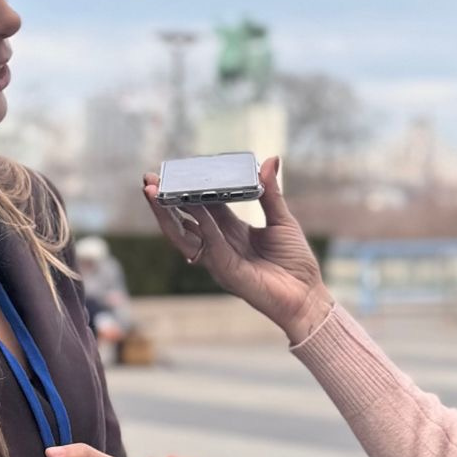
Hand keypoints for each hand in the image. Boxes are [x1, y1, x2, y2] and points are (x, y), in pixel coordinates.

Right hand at [142, 157, 332, 342]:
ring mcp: (219, 261)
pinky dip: (202, 225)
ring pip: (184, 236)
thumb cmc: (296, 262)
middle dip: (164, 201)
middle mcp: (219, 246)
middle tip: (148, 180)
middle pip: (183, 222)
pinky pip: (210, 245)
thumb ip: (271, 193)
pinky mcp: (227, 272)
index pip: (201, 208)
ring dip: (167, 214)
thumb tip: (271, 160)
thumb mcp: (282, 220)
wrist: (308, 297)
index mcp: (230, 232)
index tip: (172, 172)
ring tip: (154, 192)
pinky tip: (194, 207)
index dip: (187, 190)